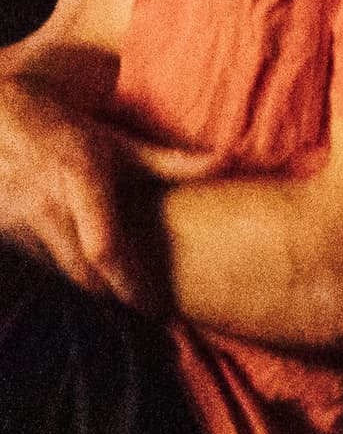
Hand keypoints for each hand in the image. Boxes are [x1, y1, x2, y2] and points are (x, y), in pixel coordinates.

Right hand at [0, 80, 157, 309]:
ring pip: (60, 274)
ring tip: (122, 293)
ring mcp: (14, 221)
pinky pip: (39, 265)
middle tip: (149, 312)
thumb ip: (173, 162)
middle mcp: (44, 206)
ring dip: (90, 286)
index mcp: (81, 182)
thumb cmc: (70, 136)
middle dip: (116, 298)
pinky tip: (84, 272)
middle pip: (83, 274)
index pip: (104, 248)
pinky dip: (63, 272)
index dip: (128, 284)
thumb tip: (229, 159)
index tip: (156, 310)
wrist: (3, 122)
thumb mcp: (119, 146)